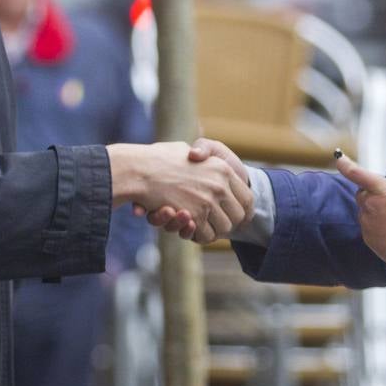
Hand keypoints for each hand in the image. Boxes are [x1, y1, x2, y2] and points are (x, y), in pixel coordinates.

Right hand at [108, 142, 253, 243]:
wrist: (138, 168)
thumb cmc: (160, 157)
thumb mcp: (185, 149)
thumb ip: (200, 152)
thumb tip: (200, 156)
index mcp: (222, 168)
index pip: (247, 197)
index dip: (244, 210)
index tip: (240, 217)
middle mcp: (219, 185)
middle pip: (239, 216)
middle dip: (230, 223)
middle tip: (220, 224)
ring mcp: (207, 201)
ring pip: (225, 228)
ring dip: (214, 231)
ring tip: (203, 225)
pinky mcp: (194, 216)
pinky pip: (205, 235)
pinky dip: (199, 235)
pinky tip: (191, 227)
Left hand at [335, 154, 385, 265]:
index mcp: (384, 189)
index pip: (358, 174)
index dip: (346, 165)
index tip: (339, 159)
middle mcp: (371, 203)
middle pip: (362, 195)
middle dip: (371, 198)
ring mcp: (366, 220)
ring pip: (365, 214)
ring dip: (375, 216)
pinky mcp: (366, 236)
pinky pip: (367, 229)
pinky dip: (376, 231)